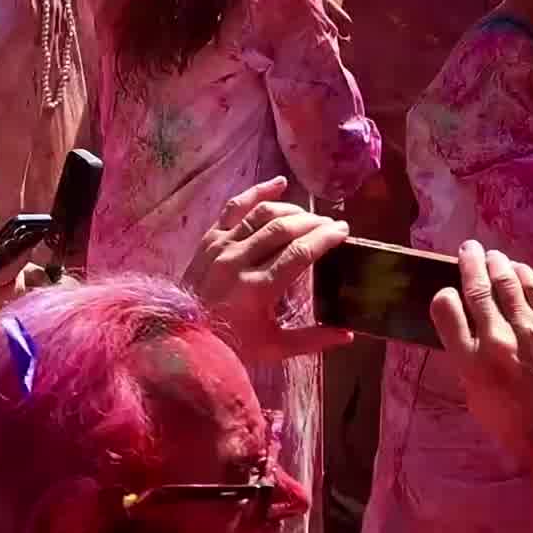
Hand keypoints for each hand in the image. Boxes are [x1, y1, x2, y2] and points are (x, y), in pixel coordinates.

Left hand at [183, 178, 356, 364]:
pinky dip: (257, 193)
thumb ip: (313, 339)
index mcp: (259, 288)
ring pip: (262, 215)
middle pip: (284, 229)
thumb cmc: (232, 344)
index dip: (325, 238)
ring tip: (310, 215)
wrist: (183, 339)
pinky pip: (234, 208)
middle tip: (332, 224)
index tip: (343, 231)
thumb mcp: (274, 348)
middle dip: (313, 222)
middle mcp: (239, 261)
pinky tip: (278, 184)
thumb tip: (348, 335)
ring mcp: (221, 247)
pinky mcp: (209, 240)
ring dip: (291, 210)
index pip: (300, 252)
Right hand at [429, 242, 532, 463]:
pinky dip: (522, 274)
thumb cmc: (514, 425)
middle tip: (467, 250)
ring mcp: (528, 329)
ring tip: (490, 255)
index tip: (447, 292)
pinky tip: (516, 269)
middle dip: (468, 264)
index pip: (446, 311)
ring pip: (506, 282)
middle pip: (476, 289)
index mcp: (471, 362)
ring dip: (495, 263)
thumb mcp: (475, 397)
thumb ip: (467, 360)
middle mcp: (496, 339)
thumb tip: (466, 332)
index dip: (444, 296)